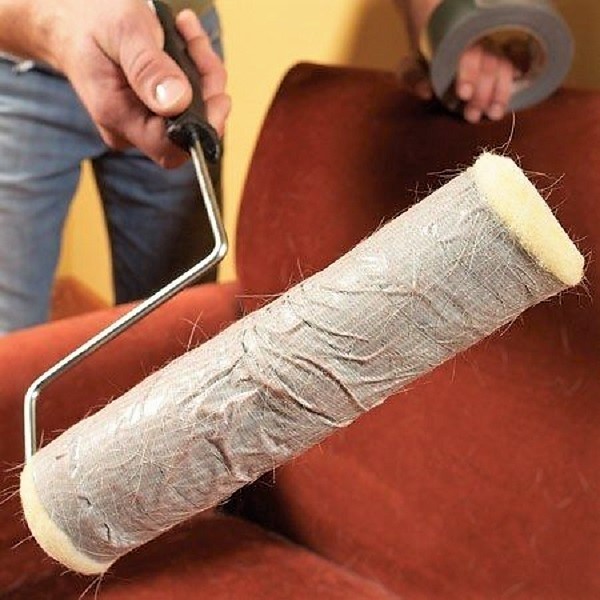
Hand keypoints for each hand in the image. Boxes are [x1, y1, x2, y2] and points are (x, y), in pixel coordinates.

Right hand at [31, 1, 230, 166]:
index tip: (218, 94)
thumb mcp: (123, 32)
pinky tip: (184, 38)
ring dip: (203, 71)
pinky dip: (195, 69)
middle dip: (206, 88)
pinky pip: (187, 100)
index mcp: (118, 116)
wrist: (70, 18)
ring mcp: (141, 120)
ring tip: (186, 31)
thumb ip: (148, 68)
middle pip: (189, 129)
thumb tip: (178, 103)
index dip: (202, 128)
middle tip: (197, 46)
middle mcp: (130, 128)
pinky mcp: (152, 110)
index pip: (171, 148)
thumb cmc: (91, 21)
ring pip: (193, 112)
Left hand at [399, 40, 517, 122]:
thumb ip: (414, 78)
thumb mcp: (411, 69)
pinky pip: (513, 71)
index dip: (468, 75)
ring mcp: (492, 54)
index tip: (463, 94)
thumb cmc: (423, 65)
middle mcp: (479, 46)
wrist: (434, 55)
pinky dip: (513, 85)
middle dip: (482, 93)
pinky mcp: (500, 66)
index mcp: (457, 44)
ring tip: (494, 115)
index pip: (468, 56)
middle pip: (489, 66)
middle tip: (472, 116)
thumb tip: (426, 91)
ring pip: (503, 69)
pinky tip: (509, 102)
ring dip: (500, 94)